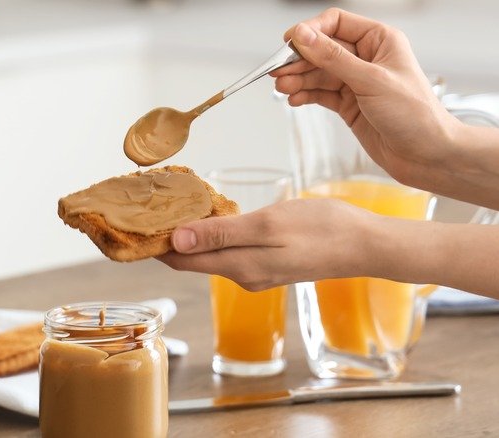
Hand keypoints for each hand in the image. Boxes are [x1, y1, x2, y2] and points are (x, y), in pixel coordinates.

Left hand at [157, 199, 378, 290]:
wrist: (365, 245)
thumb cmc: (321, 229)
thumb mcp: (267, 225)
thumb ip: (220, 234)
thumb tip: (175, 241)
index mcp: (237, 266)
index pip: (181, 261)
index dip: (154, 245)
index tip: (133, 224)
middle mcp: (242, 275)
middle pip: (192, 259)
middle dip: (167, 238)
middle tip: (146, 208)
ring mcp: (256, 272)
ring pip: (210, 254)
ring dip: (190, 235)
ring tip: (171, 207)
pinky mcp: (269, 264)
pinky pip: (230, 251)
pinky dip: (213, 235)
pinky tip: (210, 216)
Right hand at [271, 8, 459, 187]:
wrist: (427, 156)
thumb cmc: (415, 116)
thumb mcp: (371, 81)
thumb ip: (333, 58)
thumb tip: (303, 36)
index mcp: (379, 40)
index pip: (336, 23)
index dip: (310, 30)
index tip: (288, 43)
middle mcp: (366, 58)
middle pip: (321, 49)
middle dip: (299, 60)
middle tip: (278, 71)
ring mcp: (356, 82)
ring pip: (317, 73)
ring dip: (298, 79)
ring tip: (282, 88)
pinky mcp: (348, 105)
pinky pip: (320, 94)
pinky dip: (305, 95)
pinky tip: (294, 99)